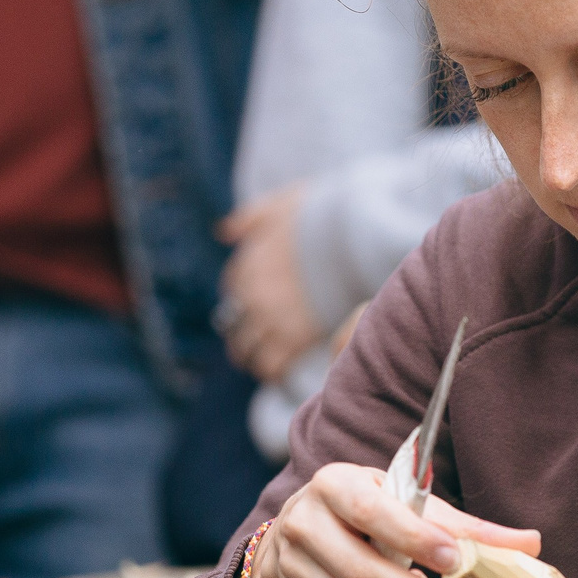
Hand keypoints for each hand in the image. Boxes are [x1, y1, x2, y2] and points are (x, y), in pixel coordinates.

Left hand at [216, 187, 325, 380]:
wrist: (354, 238)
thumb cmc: (324, 216)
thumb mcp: (284, 204)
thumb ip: (253, 217)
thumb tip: (223, 231)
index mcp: (248, 263)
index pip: (233, 286)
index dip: (244, 297)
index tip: (252, 305)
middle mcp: (252, 293)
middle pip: (233, 324)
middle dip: (241, 334)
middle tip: (248, 346)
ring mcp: (271, 318)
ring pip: (247, 350)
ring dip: (253, 358)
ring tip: (263, 365)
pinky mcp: (293, 339)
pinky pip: (273, 365)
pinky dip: (275, 371)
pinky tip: (281, 373)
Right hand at [234, 465, 544, 577]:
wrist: (296, 540)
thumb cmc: (367, 515)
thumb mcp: (405, 504)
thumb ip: (463, 527)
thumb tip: (530, 544)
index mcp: (336, 484)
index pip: (373, 512)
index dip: (416, 538)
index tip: (457, 561)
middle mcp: (306, 523)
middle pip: (366, 574)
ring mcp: (294, 567)